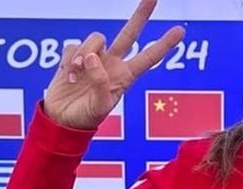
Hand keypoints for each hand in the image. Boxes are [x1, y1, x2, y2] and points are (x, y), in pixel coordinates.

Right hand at [44, 0, 184, 129]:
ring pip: (96, 39)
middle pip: (130, 34)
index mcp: (125, 76)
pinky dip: (70, 60)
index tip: (180, 31)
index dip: (164, 45)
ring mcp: (94, 58)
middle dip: (141, 15)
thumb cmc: (86, 117)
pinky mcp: (75, 56)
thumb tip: (93, 58)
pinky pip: (74, 46)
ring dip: (85, 54)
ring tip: (77, 75)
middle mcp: (112, 63)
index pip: (149, 57)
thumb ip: (100, 83)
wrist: (63, 119)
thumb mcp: (99, 107)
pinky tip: (68, 76)